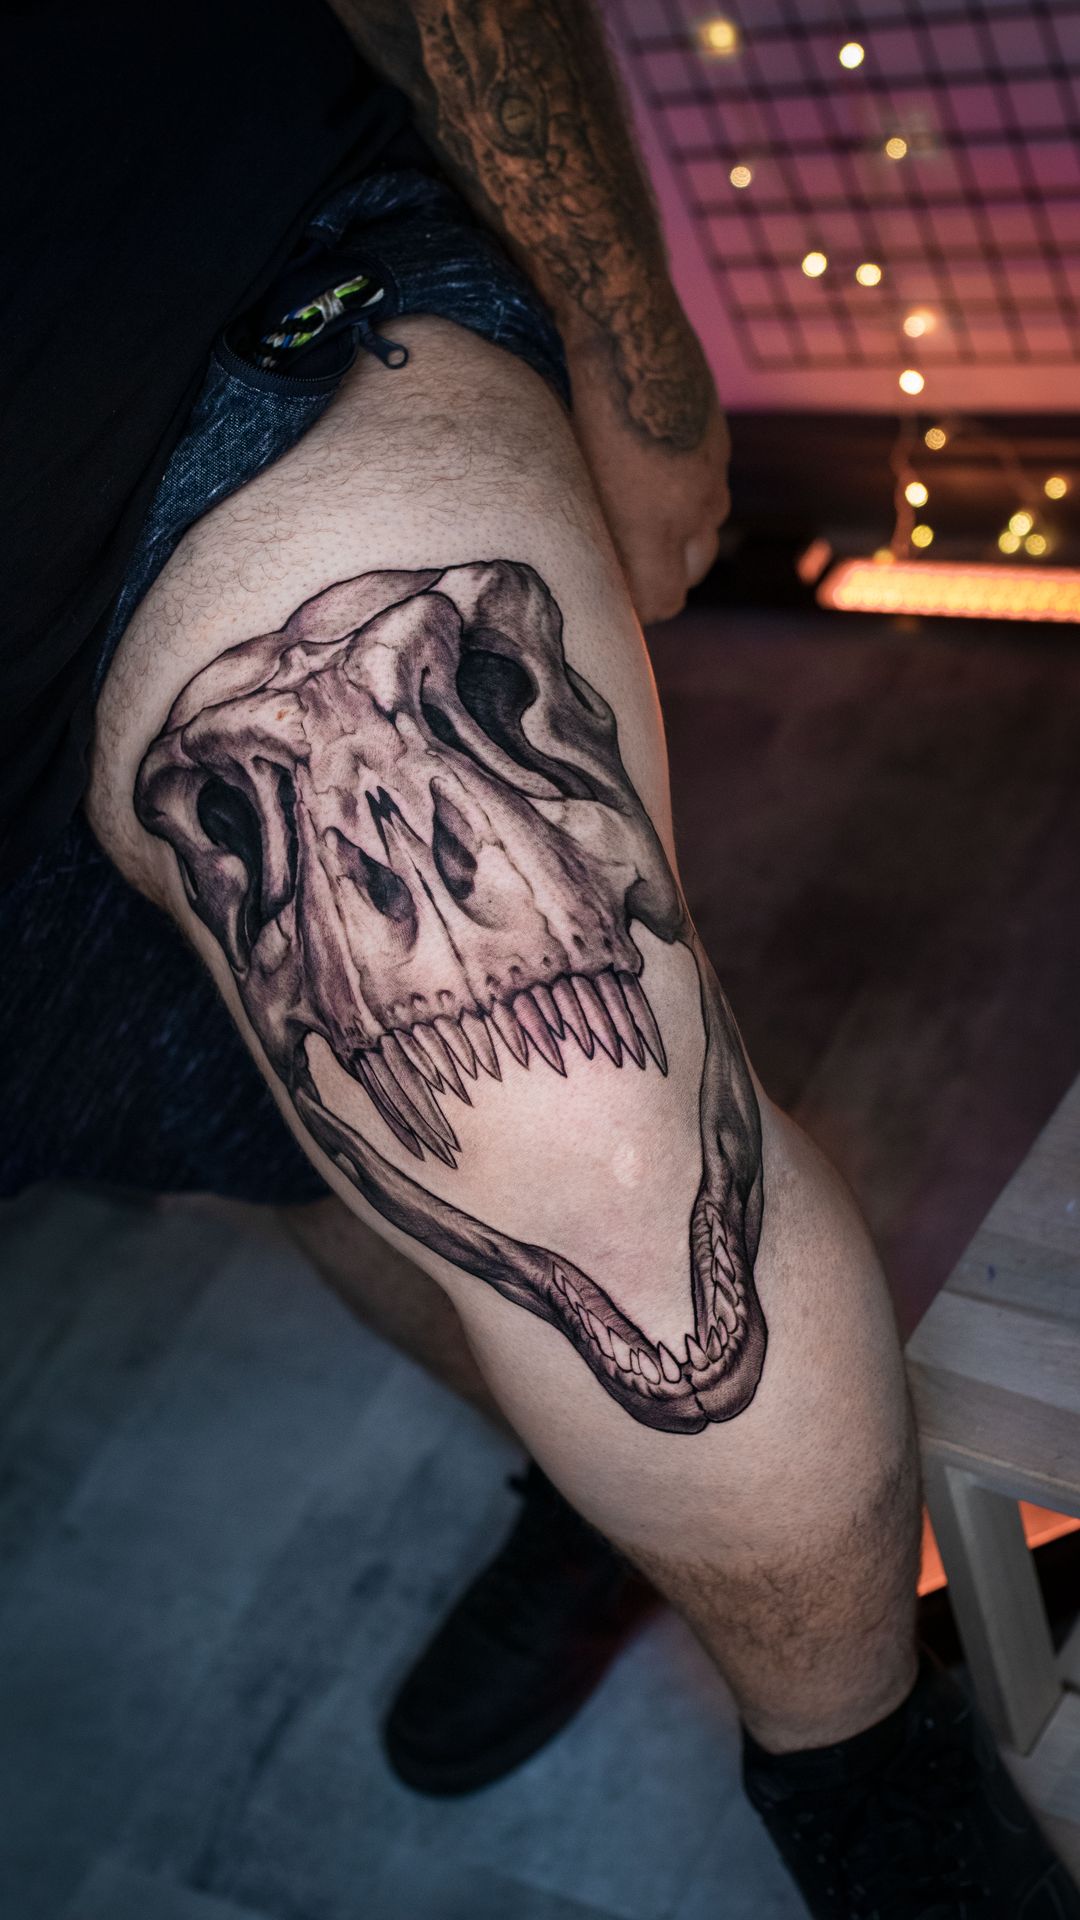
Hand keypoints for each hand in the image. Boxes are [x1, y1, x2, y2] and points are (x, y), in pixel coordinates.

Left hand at [563, 318, 730, 625]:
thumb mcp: (571, 476)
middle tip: (624, 570)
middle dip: (660, 579)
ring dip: (678, 538)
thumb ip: (587, 527)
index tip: (612, 603)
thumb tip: (584, 563)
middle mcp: (694, 506)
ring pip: (705, 531)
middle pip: (689, 574)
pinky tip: (656, 474)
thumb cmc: (575, 401)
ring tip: (640, 525)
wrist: (622, 320)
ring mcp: (712, 471)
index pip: (663, 603)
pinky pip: (709, 486)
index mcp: (653, 524)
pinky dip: (687, 494)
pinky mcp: (719, 439)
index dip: (637, 611)